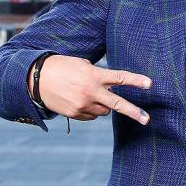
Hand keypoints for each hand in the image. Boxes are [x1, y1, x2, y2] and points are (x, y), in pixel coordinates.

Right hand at [31, 55, 152, 124]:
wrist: (36, 79)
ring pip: (105, 111)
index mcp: (94, 75)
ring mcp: (82, 105)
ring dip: (104, 105)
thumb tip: (112, 90)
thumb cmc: (63, 67)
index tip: (150, 84)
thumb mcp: (83, 65)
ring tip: (89, 94)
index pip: (120, 78)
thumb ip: (99, 77)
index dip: (136, 81)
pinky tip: (79, 100)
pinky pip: (92, 116)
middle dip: (133, 112)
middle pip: (118, 104)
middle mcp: (90, 92)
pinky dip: (91, 110)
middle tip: (146, 120)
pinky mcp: (75, 114)